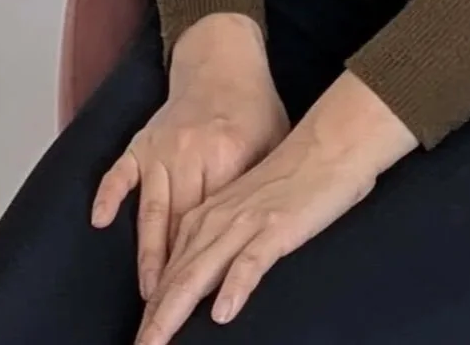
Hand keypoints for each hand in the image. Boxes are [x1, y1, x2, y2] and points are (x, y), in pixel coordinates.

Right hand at [90, 14, 290, 302]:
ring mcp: (162, 147)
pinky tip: (100, 221)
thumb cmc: (255, 108)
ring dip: (148, 254)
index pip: (215, 222)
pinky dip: (109, 195)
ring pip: (152, 211)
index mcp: (226, 156)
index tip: (208, 299)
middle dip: (177, 274)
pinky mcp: (142, 140)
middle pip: (180, 225)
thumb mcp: (274, 145)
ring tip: (148, 295)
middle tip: (172, 312)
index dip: (210, 263)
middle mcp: (189, 153)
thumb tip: (261, 241)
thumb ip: (262, 190)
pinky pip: (120, 171)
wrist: (223, 58)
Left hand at [132, 69, 416, 344]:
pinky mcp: (276, 226)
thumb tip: (208, 284)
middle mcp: (218, 218)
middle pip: (177, 276)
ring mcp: (245, 222)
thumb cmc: (292, 180)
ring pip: (201, 272)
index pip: (171, 269)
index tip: (141, 335)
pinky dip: (234, 287)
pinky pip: (250, 261)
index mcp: (207, 214)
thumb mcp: (246, 208)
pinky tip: (222, 313)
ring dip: (176, 310)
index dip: (153, 306)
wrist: (328, 144)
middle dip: (154, 317)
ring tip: (157, 341)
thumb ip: (224, 239)